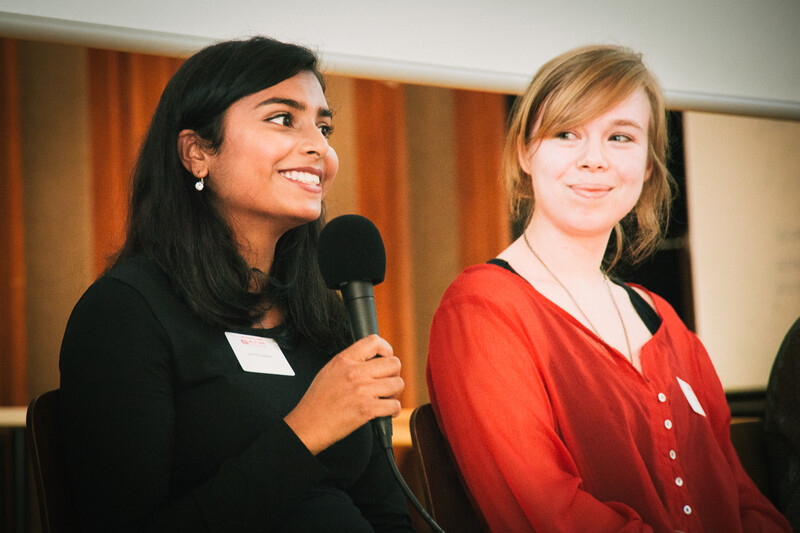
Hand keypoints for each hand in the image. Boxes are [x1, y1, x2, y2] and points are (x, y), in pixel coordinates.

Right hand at [284, 335, 403, 454]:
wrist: (308, 425)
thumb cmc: (317, 401)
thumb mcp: (329, 370)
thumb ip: (350, 362)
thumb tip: (372, 360)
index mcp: (344, 360)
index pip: (374, 342)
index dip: (387, 349)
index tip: (387, 357)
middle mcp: (354, 372)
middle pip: (393, 363)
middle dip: (394, 374)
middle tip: (386, 382)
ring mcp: (362, 390)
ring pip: (398, 384)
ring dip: (395, 392)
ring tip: (386, 398)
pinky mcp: (367, 409)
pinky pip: (394, 405)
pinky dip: (393, 410)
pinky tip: (386, 412)